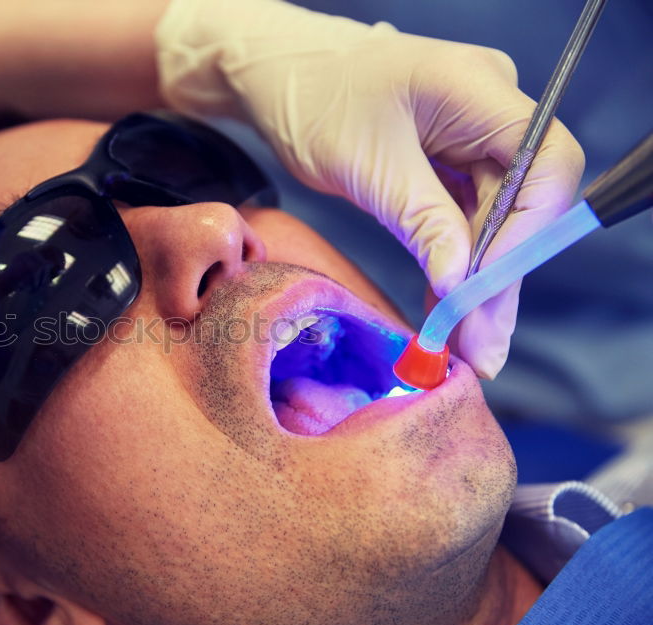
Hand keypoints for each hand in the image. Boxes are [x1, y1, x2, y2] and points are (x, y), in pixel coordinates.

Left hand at [156, 0, 583, 377]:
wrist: (278, 78)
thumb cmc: (313, 101)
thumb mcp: (367, 167)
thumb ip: (424, 221)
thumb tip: (461, 284)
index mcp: (478, 88)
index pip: (546, 162)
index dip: (527, 232)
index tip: (485, 289)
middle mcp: (488, 110)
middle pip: (523, 201)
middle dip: (498, 277)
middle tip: (482, 347)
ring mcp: (471, 136)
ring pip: (495, 219)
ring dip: (477, 283)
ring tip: (467, 347)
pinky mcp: (448, 162)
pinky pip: (464, 218)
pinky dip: (453, 264)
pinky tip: (446, 312)